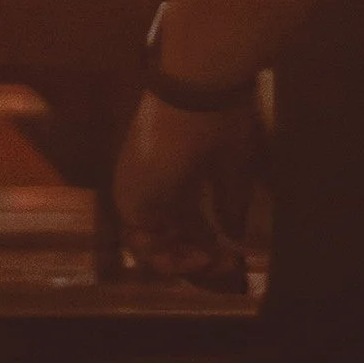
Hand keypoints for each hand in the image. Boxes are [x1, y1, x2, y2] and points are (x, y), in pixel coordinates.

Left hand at [113, 93, 253, 290]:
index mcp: (174, 171)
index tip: (234, 258)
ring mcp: (137, 192)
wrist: (197, 93)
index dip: (207, 242)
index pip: (184, 219)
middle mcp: (151, 185)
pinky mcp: (129, 200)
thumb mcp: (232, 167)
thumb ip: (228, 203)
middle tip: (227, 270)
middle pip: (168, 235)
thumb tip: (233, 235)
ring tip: (212, 265)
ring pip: (151, 243)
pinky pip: (142, 243)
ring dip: (182, 261)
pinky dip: (167, 258)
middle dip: (197, 257)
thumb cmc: (219, 120)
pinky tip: (199, 257)